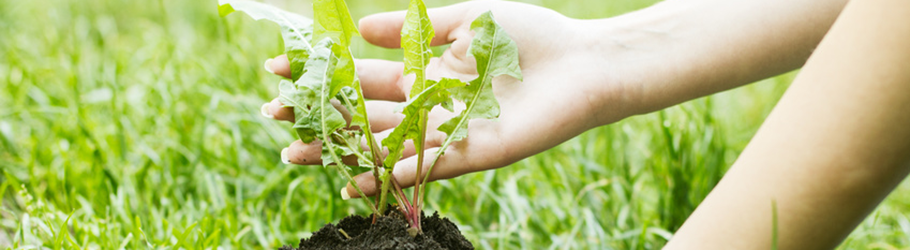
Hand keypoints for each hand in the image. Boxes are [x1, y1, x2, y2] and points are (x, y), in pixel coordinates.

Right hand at [261, 0, 632, 197]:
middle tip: (271, 113)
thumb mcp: (464, 20)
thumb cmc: (529, 34)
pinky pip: (422, 167)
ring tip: (291, 151)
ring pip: (381, 144)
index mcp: (425, 71)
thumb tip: (362, 28)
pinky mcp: (470, 153)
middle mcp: (428, 104)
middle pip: (362, 113)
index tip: (277, 68)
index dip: (322, 73)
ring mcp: (446, 131)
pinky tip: (352, 180)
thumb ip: (414, 29)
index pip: (362, 75)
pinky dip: (387, 174)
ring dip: (337, 149)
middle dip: (317, 113)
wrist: (583, 63)